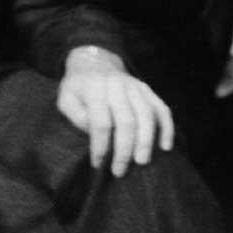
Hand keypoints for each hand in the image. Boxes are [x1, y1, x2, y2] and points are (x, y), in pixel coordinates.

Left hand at [56, 47, 174, 176]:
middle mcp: (118, 87)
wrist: (95, 62)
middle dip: (124, 149)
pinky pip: (162, 109)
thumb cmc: (79, 87)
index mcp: (95, 89)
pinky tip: (165, 146)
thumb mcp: (65, 98)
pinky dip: (167, 128)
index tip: (98, 164)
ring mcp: (136, 88)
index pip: (101, 122)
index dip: (100, 145)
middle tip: (119, 171)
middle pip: (126, 121)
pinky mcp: (148, 91)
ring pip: (147, 116)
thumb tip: (92, 131)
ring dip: (146, 141)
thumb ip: (75, 114)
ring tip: (142, 162)